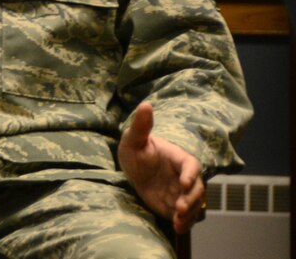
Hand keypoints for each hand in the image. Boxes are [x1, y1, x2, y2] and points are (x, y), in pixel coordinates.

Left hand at [118, 102, 205, 233]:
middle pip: (197, 189)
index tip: (182, 183)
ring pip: (194, 204)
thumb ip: (141, 125)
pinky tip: (177, 228)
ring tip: (178, 221)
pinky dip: (184, 223)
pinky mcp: (176, 206)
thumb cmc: (137, 149)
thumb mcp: (134, 138)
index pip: (191, 166)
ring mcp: (182, 193)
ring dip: (189, 214)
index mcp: (179, 158)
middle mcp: (185, 177)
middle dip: (191, 199)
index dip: (189, 175)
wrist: (134, 168)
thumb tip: (146, 104)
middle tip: (179, 208)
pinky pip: (185, 216)